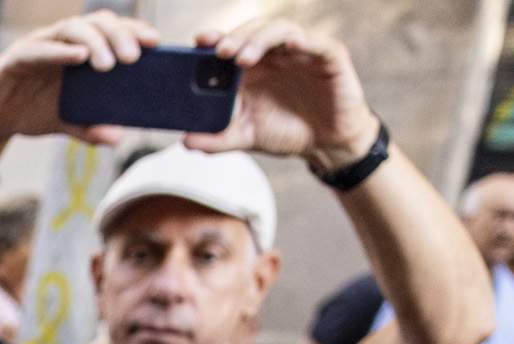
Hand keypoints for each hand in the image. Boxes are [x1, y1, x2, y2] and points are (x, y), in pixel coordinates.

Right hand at [0, 12, 160, 145]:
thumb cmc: (32, 111)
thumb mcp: (66, 122)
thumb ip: (90, 128)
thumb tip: (117, 137)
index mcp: (79, 50)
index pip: (111, 31)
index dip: (133, 31)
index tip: (155, 43)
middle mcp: (62, 41)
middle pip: (97, 23)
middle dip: (118, 35)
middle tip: (134, 58)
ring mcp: (39, 45)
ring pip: (72, 30)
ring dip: (93, 42)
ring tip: (108, 64)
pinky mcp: (16, 58)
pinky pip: (39, 49)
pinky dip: (59, 52)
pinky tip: (78, 57)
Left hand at [188, 19, 373, 167]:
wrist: (326, 143)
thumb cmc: (285, 131)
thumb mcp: (247, 137)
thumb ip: (217, 139)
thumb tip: (185, 141)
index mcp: (250, 67)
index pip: (230, 44)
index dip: (214, 39)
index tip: (198, 42)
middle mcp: (273, 53)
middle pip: (252, 31)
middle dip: (235, 38)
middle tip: (220, 52)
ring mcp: (301, 51)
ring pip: (279, 30)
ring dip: (260, 39)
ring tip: (243, 58)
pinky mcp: (328, 56)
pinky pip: (317, 42)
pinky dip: (305, 41)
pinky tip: (292, 44)